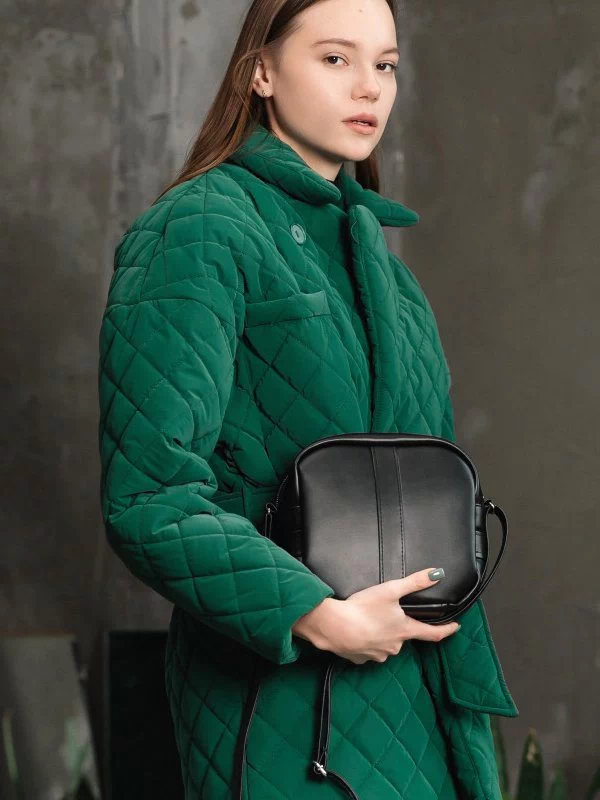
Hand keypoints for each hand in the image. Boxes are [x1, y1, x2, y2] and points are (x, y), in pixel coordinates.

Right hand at [292, 567, 459, 663]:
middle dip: (400, 627)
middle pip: (405, 636)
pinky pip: (369, 650)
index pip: (433, 634)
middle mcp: (395, 646)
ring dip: (383, 635)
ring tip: (370, 621)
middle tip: (389, 614)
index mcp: (405, 630)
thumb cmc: (364, 608)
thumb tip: (438, 573)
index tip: (455, 627)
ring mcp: (378, 655)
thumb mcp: (391, 590)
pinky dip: (367, 642)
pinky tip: (358, 632)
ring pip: (387, 644)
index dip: (446, 630)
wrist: (335, 628)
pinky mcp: (362, 659)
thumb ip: (415, 582)